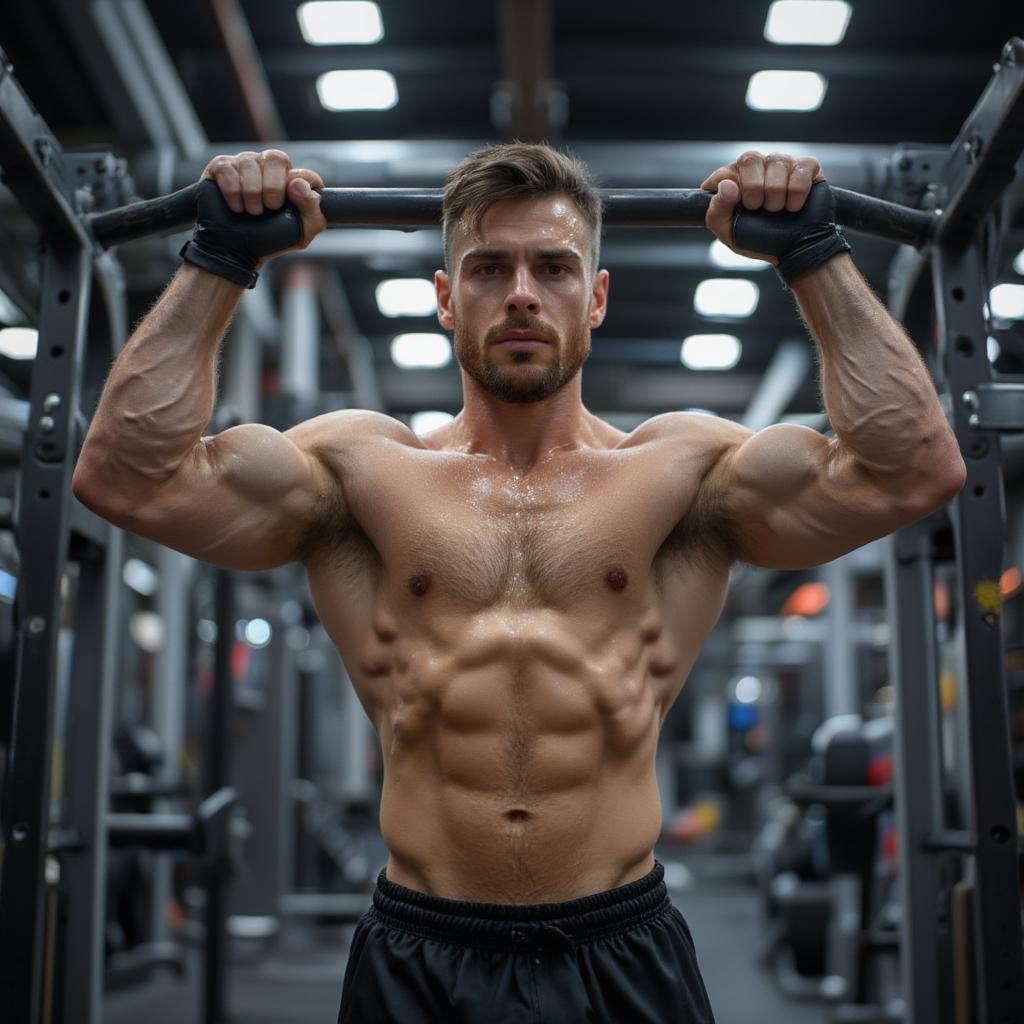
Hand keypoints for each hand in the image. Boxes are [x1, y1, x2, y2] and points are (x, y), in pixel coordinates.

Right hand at [200, 148, 325, 257]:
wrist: (234, 250)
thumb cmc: (267, 240)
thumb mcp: (300, 233)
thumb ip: (312, 210)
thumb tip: (300, 185)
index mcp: (291, 182)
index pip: (303, 174)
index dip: (299, 187)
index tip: (289, 203)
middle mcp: (268, 168)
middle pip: (276, 158)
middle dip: (273, 186)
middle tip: (269, 208)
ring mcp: (245, 165)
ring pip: (250, 162)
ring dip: (251, 192)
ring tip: (251, 211)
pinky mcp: (221, 167)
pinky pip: (228, 168)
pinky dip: (232, 191)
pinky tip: (236, 206)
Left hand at [701, 151, 823, 262]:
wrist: (795, 250)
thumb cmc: (760, 240)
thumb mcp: (730, 233)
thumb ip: (718, 210)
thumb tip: (726, 185)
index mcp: (733, 180)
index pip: (723, 174)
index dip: (731, 192)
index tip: (742, 208)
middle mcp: (756, 167)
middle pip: (750, 159)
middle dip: (754, 189)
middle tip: (759, 209)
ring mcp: (781, 163)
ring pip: (776, 162)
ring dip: (776, 195)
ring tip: (778, 209)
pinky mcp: (807, 166)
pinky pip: (800, 169)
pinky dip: (797, 192)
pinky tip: (794, 205)